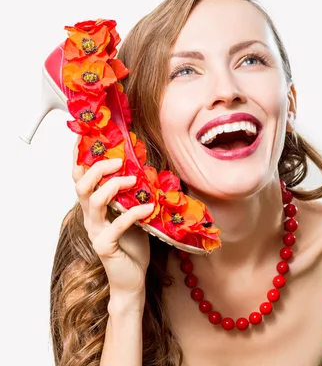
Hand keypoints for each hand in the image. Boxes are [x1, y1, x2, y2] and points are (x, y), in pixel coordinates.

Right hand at [72, 140, 155, 300]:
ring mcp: (96, 232)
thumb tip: (145, 170)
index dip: (80, 159)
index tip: (87, 138)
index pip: (81, 178)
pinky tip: (146, 207)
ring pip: (93, 202)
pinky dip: (131, 214)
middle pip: (81, 186)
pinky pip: (115, 227)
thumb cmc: (133, 245)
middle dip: (96, 168)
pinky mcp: (106, 246)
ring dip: (112, 187)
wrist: (132, 279)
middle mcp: (91, 217)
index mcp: (95, 207)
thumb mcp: (135, 214)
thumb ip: (133, 195)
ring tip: (132, 180)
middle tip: (117, 159)